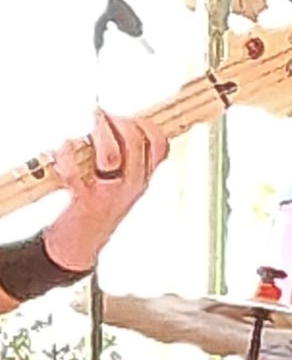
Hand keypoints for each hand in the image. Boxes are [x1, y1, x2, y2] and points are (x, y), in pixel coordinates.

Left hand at [43, 112, 169, 272]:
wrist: (80, 244)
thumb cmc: (95, 206)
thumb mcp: (120, 183)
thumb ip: (124, 156)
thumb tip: (109, 120)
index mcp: (142, 179)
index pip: (160, 145)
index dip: (145, 124)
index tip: (127, 118)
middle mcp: (131, 185)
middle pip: (136, 141)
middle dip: (117, 121)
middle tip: (99, 115)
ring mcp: (109, 193)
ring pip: (111, 155)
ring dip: (97, 136)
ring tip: (87, 130)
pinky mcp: (84, 200)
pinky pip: (74, 171)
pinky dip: (66, 154)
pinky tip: (64, 148)